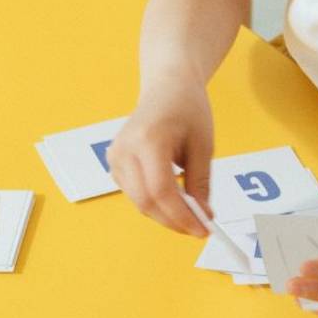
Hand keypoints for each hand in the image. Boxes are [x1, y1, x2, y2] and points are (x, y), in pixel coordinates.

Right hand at [108, 80, 214, 236]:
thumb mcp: (203, 145)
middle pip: (145, 201)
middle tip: (199, 228)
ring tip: (189, 213)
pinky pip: (134, 193)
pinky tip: (173, 199)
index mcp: (148, 140)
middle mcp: (124, 149)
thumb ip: (200, 183)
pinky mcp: (114, 162)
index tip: (203, 229)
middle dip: (174, 220)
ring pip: (138, 201)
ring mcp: (115, 156)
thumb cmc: (187, 109)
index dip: (181, 215)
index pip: (160, 190)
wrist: (167, 88)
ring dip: (165, 214)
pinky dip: (154, 203)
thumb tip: (203, 216)